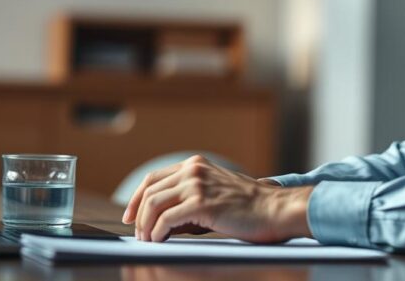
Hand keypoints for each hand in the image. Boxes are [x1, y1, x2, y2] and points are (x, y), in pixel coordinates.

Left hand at [121, 155, 313, 242]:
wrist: (273, 210)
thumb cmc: (248, 208)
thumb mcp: (213, 195)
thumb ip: (187, 202)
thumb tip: (159, 222)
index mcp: (195, 164)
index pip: (153, 178)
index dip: (137, 198)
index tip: (130, 216)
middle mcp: (193, 170)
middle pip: (150, 190)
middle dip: (138, 214)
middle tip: (138, 234)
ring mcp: (197, 184)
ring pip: (154, 204)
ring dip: (146, 225)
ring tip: (148, 240)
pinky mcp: (202, 203)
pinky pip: (167, 219)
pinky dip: (157, 232)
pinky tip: (159, 241)